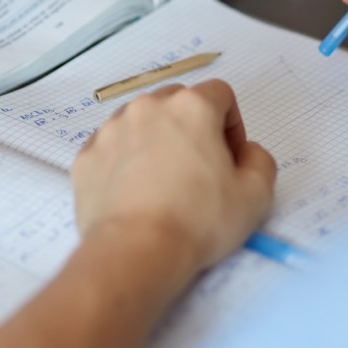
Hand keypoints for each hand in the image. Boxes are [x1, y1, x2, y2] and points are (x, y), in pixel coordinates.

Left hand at [72, 80, 276, 273]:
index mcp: (191, 107)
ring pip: (142, 121)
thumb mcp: (256, 195)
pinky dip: (126, 161)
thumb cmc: (196, 222)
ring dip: (158, 140)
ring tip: (166, 182)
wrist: (134, 253)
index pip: (220, 94)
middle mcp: (148, 108)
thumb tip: (246, 153)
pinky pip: (112, 147)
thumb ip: (260, 160)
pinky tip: (137, 193)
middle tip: (200, 167)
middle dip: (193, 127)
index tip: (231, 157)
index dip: (232, 124)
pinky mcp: (87, 157)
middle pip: (178, 101)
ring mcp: (112, 130)